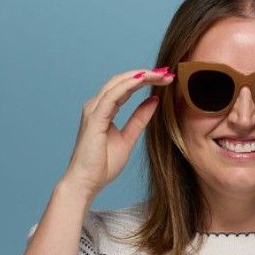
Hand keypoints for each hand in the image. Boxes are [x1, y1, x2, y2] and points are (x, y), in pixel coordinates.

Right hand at [61, 67, 173, 199]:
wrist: (87, 182)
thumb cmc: (103, 164)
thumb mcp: (129, 138)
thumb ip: (140, 119)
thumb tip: (154, 100)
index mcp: (104, 109)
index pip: (126, 87)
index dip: (145, 79)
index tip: (165, 78)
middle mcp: (96, 106)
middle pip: (123, 81)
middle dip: (146, 74)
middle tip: (167, 72)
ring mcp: (93, 110)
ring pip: (118, 84)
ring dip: (140, 76)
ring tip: (160, 74)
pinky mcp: (94, 119)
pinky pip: (112, 96)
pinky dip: (127, 86)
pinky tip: (142, 79)